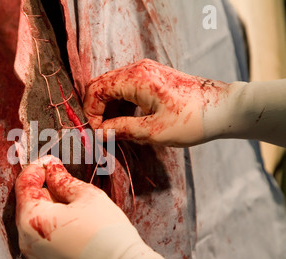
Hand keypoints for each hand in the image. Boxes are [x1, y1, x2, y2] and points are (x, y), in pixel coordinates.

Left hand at [15, 155, 131, 258]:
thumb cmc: (105, 235)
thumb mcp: (86, 196)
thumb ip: (63, 179)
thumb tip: (52, 168)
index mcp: (32, 219)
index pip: (24, 184)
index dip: (37, 168)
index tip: (50, 162)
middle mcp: (26, 240)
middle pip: (28, 204)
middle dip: (44, 190)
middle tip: (65, 181)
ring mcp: (34, 257)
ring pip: (35, 223)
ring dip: (49, 210)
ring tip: (74, 206)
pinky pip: (42, 241)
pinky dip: (52, 229)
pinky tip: (73, 226)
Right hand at [83, 59, 229, 146]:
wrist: (222, 108)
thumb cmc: (192, 120)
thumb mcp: (154, 131)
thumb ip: (121, 130)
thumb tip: (99, 133)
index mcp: (136, 79)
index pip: (97, 90)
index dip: (91, 112)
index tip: (98, 133)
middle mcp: (137, 69)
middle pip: (100, 85)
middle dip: (96, 109)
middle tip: (101, 132)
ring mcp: (144, 71)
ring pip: (111, 86)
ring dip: (107, 108)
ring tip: (114, 130)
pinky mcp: (150, 77)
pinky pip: (124, 88)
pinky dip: (119, 105)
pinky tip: (125, 122)